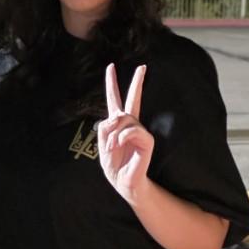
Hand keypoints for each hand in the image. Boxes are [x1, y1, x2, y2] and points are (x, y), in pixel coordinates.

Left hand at [97, 62, 152, 201]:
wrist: (123, 182)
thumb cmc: (113, 164)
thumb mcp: (101, 143)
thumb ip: (104, 127)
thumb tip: (115, 117)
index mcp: (118, 124)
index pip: (115, 100)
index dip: (111, 83)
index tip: (110, 67)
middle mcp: (131, 125)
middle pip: (134, 99)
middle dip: (138, 82)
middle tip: (143, 66)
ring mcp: (140, 131)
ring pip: (124, 119)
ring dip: (113, 133)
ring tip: (111, 146)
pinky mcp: (147, 140)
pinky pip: (132, 131)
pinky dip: (122, 137)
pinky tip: (118, 145)